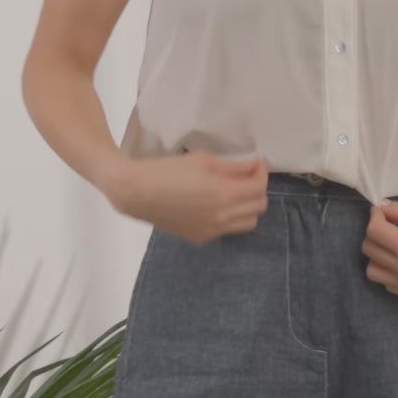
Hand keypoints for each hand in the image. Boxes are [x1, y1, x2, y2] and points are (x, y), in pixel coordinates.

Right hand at [111, 150, 269, 243]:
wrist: (136, 193)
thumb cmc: (167, 170)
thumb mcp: (203, 160)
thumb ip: (234, 166)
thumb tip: (254, 165)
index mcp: (224, 194)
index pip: (259, 187)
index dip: (261, 172)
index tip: (255, 163)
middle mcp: (222, 217)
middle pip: (259, 207)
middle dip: (257, 189)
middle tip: (246, 176)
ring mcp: (212, 231)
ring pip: (248, 223)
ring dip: (248, 207)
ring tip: (235, 192)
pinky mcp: (201, 237)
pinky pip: (228, 230)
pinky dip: (230, 217)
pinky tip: (216, 205)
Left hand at [361, 198, 397, 301]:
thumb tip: (382, 208)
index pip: (375, 232)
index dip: (375, 216)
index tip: (383, 211)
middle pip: (370, 251)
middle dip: (375, 233)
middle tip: (389, 224)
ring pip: (373, 272)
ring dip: (378, 255)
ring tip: (393, 245)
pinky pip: (389, 285)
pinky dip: (389, 272)